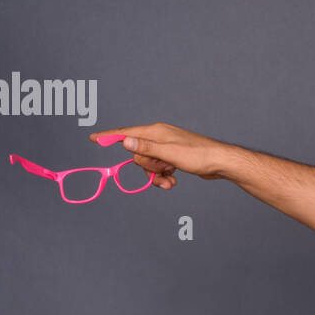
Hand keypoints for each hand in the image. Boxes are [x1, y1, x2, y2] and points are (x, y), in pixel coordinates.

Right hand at [89, 123, 232, 189]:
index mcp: (156, 132)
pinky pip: (159, 169)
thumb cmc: (198, 156)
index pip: (127, 133)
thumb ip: (147, 148)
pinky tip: (173, 182)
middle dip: (147, 167)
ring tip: (170, 181)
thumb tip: (125, 140)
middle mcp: (159, 137)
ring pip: (148, 165)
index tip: (93, 139)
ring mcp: (166, 148)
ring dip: (156, 176)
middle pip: (138, 154)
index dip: (110, 137)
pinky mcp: (173, 158)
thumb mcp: (170, 154)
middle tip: (163, 168)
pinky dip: (163, 178)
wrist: (220, 163)